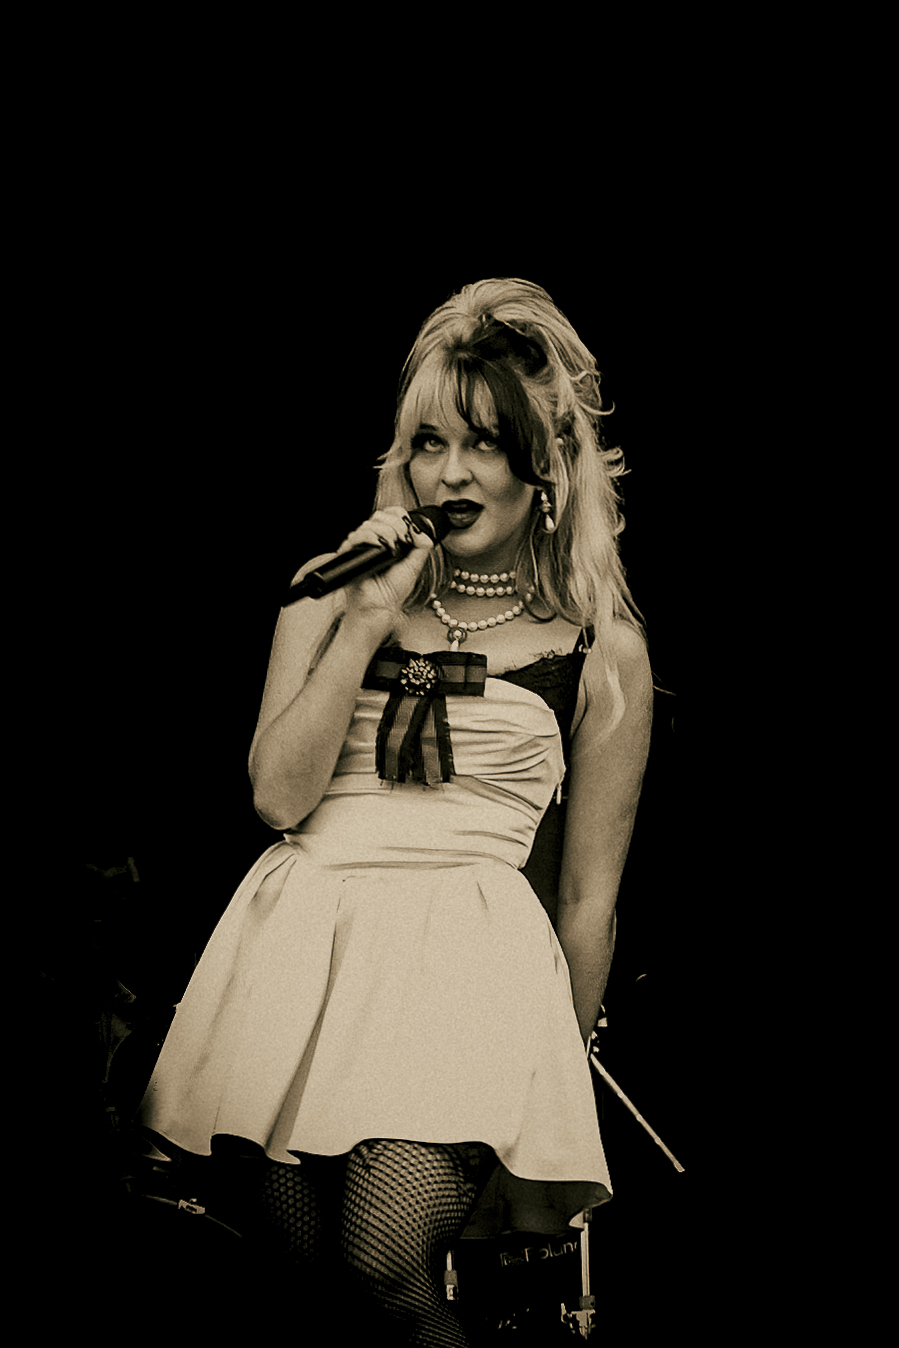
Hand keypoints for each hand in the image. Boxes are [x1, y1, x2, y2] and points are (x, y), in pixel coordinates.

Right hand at [338, 506, 434, 632]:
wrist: (380, 607)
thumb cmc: (393, 590)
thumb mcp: (414, 566)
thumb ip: (421, 548)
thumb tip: (424, 533)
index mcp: (387, 539)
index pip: (390, 515)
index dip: (399, 515)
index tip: (409, 527)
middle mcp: (372, 540)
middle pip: (380, 516)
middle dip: (395, 523)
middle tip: (403, 539)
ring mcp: (360, 546)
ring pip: (368, 524)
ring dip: (385, 531)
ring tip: (393, 547)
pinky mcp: (349, 554)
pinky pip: (355, 537)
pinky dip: (370, 537)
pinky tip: (380, 546)